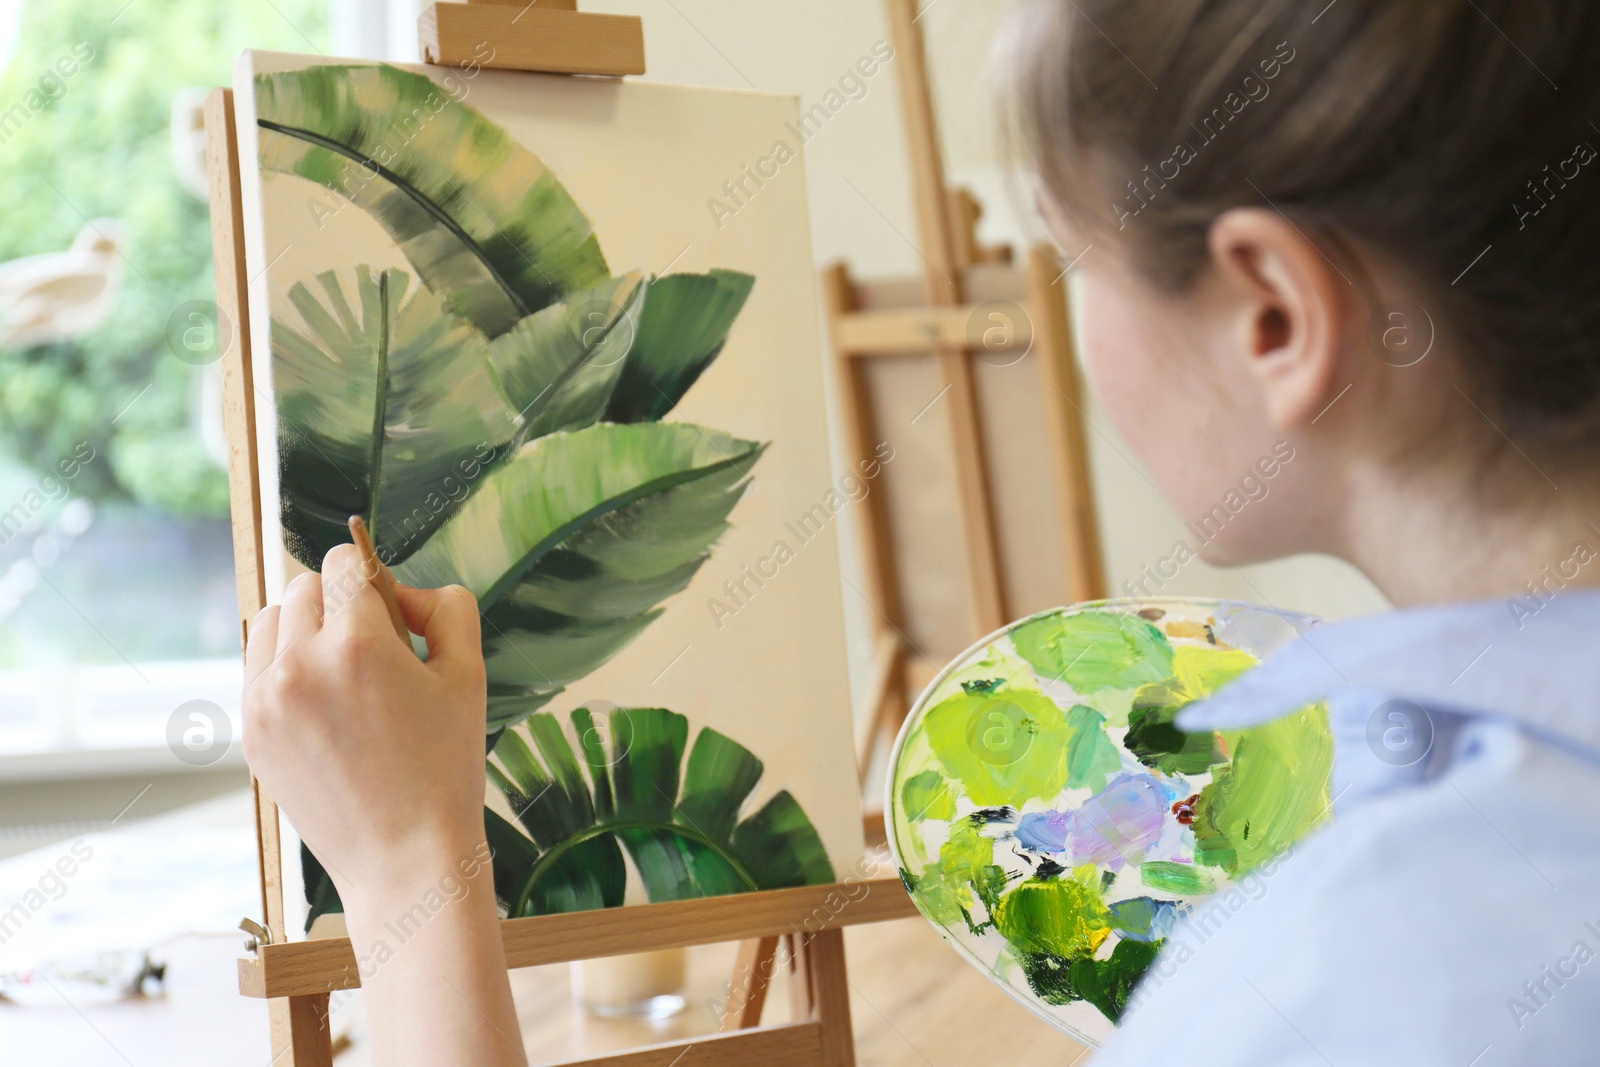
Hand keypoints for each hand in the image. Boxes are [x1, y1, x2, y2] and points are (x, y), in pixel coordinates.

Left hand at [241, 542, 487, 907]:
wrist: (404, 856)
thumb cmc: (445, 768)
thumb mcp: (469, 675)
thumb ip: (446, 608)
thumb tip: (405, 593)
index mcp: (357, 643)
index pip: (344, 562)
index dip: (373, 575)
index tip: (391, 609)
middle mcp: (300, 664)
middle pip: (303, 587)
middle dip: (339, 601)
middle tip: (375, 648)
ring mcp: (265, 700)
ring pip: (272, 623)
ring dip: (304, 629)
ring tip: (342, 673)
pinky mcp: (251, 732)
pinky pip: (257, 668)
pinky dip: (285, 668)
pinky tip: (322, 703)